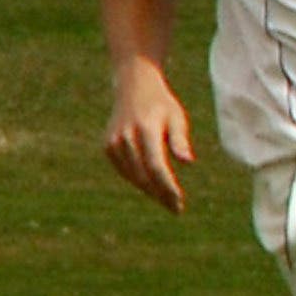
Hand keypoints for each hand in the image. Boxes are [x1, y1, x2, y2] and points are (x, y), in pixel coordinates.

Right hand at [103, 63, 195, 213]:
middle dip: (160, 194)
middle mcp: (126, 137)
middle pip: (144, 175)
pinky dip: (137, 180)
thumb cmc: (161, 104)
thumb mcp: (176, 117)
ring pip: (132, 175)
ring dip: (149, 191)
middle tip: (176, 208)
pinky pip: (124, 170)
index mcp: (145, 129)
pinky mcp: (107, 146)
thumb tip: (188, 162)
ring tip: (167, 201)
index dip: (167, 187)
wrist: (133, 86)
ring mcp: (113, 142)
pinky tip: (152, 188)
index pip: (156, 166)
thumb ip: (180, 140)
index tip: (179, 202)